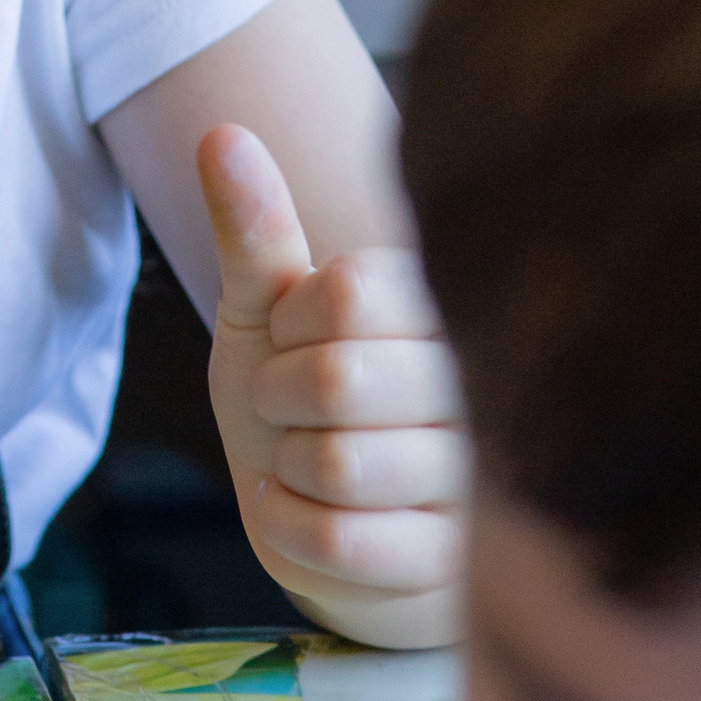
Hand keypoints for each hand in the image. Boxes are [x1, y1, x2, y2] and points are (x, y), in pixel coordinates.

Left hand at [200, 123, 465, 649]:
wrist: (335, 534)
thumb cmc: (300, 408)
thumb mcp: (268, 315)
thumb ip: (254, 230)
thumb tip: (220, 133)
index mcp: (443, 311)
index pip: (348, 293)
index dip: (289, 327)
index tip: (299, 344)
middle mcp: (480, 391)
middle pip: (337, 380)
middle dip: (278, 400)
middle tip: (296, 412)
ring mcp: (476, 486)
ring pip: (337, 464)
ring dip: (287, 466)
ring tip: (311, 465)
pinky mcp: (453, 567)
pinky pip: (335, 537)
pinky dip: (285, 522)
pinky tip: (308, 513)